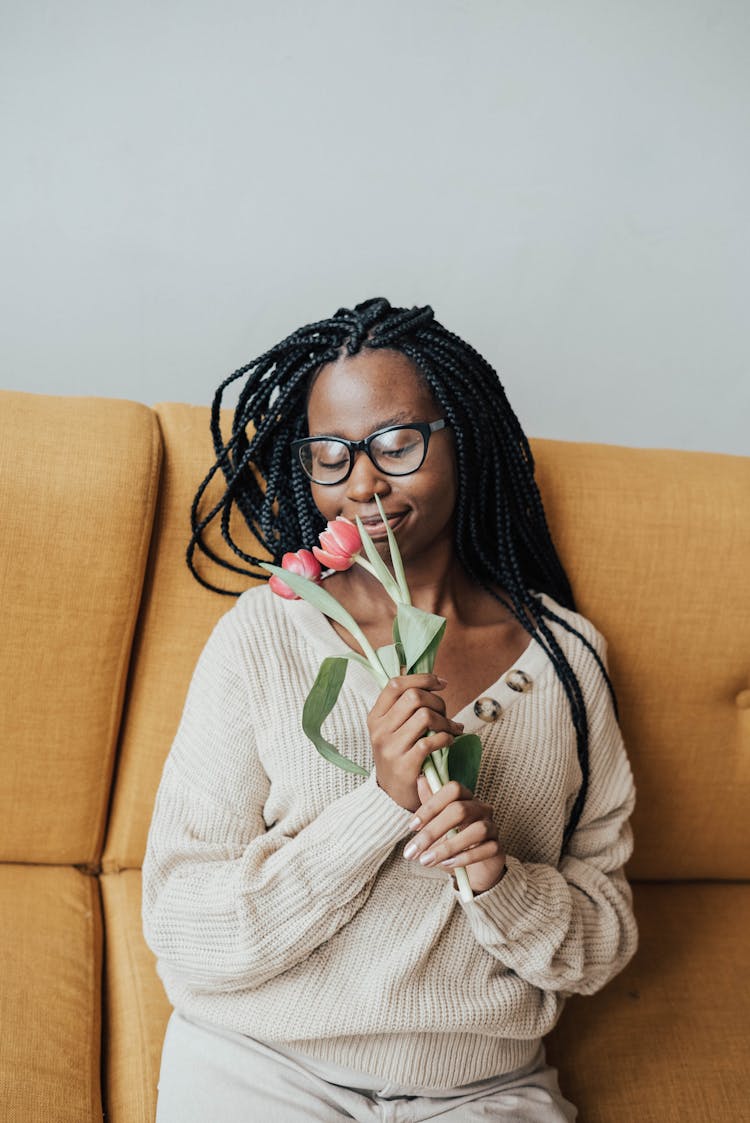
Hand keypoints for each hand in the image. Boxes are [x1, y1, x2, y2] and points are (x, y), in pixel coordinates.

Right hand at [367, 674, 464, 810]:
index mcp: (375, 717)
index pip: (396, 684)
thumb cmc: (400, 756)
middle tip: (445, 714)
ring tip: (451, 729)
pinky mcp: (405, 765)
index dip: (422, 678)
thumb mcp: (393, 730)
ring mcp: (390, 748)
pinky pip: (432, 741)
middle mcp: (379, 730)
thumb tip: (432, 680)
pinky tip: (449, 741)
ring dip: (445, 721)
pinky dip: (446, 737)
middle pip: (414, 697)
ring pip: (425, 716)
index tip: (441, 683)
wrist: (392, 798)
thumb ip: (405, 708)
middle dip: (437, 701)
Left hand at [403, 775, 506, 893]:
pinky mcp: (497, 848)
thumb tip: (420, 778)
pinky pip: (486, 849)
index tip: (412, 826)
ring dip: (447, 847)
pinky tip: (447, 864)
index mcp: (465, 798)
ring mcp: (492, 827)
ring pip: (476, 830)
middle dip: (432, 831)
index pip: (452, 789)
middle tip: (412, 851)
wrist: (473, 869)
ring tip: (426, 860)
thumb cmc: (452, 841)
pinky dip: (465, 857)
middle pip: (460, 810)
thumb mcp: (437, 824)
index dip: (431, 805)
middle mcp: (481, 808)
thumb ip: (430, 804)